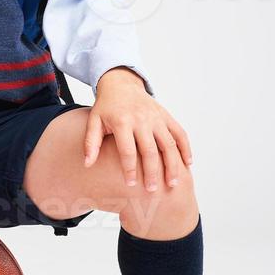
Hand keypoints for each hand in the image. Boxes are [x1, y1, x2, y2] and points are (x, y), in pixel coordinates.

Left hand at [83, 67, 192, 192]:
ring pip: (169, 144)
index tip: (130, 185)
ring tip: (172, 184)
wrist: (121, 84)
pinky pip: (180, 133)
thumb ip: (90, 143)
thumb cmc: (106, 107)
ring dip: (172, 165)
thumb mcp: (94, 121)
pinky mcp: (166, 116)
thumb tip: (87, 164)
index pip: (128, 150)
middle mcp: (142, 119)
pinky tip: (187, 165)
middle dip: (152, 172)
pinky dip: (186, 149)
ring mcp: (156, 117)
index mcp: (122, 121)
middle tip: (152, 190)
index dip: (130, 169)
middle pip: (150, 150)